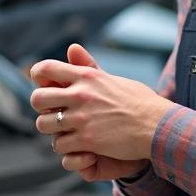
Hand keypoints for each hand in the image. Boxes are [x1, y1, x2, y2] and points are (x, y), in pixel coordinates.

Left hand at [29, 43, 169, 165]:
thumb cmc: (138, 101)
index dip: (38, 77)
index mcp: (86, 76)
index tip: (44, 85)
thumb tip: (72, 47)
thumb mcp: (111, 78)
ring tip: (64, 131)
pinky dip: (66, 148)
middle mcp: (80, 94)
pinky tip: (78, 145)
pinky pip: (60, 145)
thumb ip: (88, 66)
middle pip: (37, 99)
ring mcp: (82, 118)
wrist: (158, 125)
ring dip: (51, 130)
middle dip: (41, 107)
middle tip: (52, 113)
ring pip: (44, 125)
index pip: (46, 68)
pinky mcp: (87, 140)